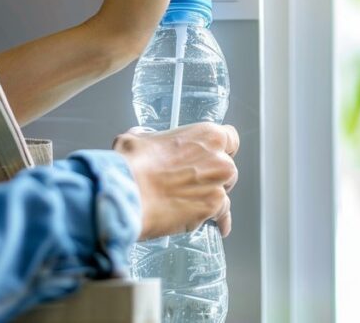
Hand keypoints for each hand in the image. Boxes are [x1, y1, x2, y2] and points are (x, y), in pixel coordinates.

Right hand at [113, 123, 239, 238]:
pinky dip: (219, 219)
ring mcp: (218, 184)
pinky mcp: (212, 207)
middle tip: (193, 181)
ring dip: (213, 195)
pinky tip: (216, 224)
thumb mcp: (138, 139)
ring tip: (194, 201)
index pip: (230, 138)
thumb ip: (151, 139)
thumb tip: (147, 142)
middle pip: (227, 167)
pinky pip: (222, 215)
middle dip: (214, 174)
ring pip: (225, 191)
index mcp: (206, 135)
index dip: (221, 148)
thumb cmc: (132, 166)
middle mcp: (218, 159)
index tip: (214, 155)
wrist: (129, 195)